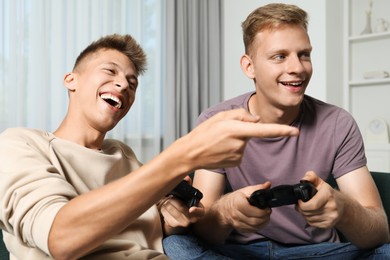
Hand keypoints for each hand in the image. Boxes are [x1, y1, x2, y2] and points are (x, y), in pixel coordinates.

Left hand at [158, 177, 204, 234]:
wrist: (179, 212)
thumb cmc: (186, 201)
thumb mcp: (189, 193)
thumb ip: (188, 184)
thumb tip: (187, 178)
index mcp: (200, 211)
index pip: (200, 212)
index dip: (196, 210)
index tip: (191, 209)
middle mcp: (192, 219)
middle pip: (180, 208)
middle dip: (174, 199)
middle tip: (173, 197)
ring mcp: (182, 223)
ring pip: (170, 209)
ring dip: (167, 202)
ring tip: (170, 201)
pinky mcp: (172, 225)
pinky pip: (164, 214)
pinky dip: (163, 208)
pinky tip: (167, 206)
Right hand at [177, 109, 298, 169]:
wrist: (190, 154)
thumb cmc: (203, 133)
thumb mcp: (220, 116)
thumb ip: (241, 115)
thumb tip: (257, 120)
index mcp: (236, 129)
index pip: (264, 130)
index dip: (282, 131)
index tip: (295, 131)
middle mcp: (240, 143)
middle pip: (251, 132)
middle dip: (242, 130)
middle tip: (223, 132)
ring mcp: (239, 155)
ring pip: (245, 142)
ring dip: (236, 140)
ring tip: (220, 141)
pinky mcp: (237, 162)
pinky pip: (241, 152)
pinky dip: (233, 149)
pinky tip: (221, 150)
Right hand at [219, 182, 271, 232]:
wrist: (224, 208)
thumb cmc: (236, 198)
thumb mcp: (246, 190)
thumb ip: (258, 188)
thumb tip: (268, 184)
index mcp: (237, 203)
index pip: (251, 210)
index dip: (262, 211)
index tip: (268, 208)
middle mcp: (236, 214)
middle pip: (254, 221)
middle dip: (265, 217)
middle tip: (268, 212)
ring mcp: (237, 223)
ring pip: (254, 227)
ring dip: (263, 223)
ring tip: (266, 216)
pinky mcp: (239, 229)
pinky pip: (252, 230)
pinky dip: (259, 227)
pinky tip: (261, 221)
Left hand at [296, 171, 342, 228]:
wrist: (344, 206)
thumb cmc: (328, 193)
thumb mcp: (320, 182)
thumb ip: (311, 177)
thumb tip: (304, 179)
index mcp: (328, 195)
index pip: (312, 204)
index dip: (302, 204)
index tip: (299, 200)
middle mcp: (332, 207)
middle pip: (309, 213)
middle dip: (301, 209)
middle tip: (299, 205)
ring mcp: (331, 217)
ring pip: (310, 219)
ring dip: (304, 214)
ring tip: (304, 209)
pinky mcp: (329, 225)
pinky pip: (313, 224)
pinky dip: (309, 220)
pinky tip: (310, 214)